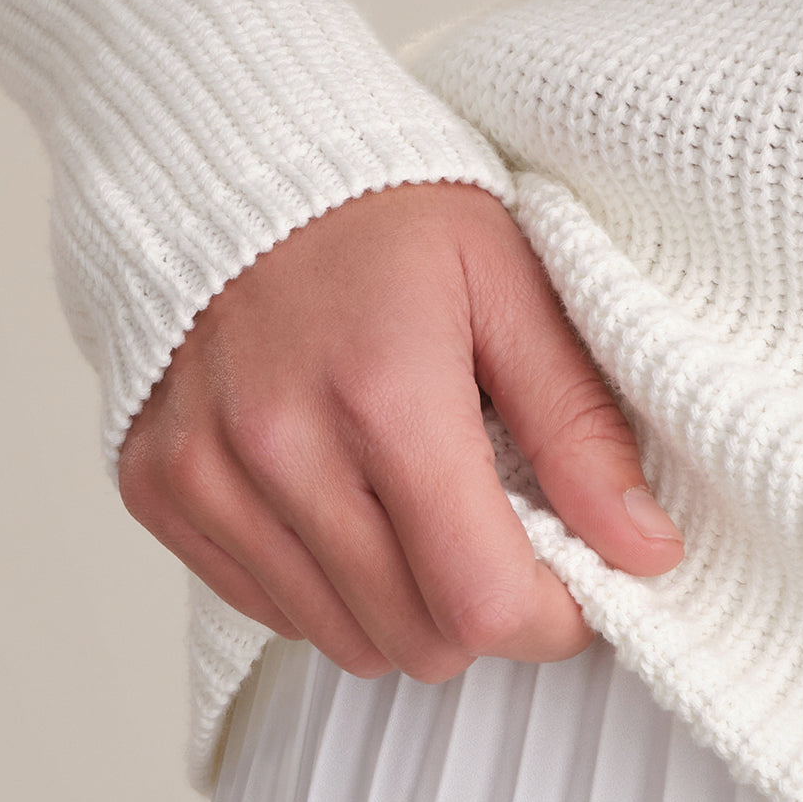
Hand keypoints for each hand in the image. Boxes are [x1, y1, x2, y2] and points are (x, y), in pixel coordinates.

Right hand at [117, 180, 683, 682]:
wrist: (240, 161)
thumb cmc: (389, 214)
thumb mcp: (514, 286)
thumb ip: (579, 427)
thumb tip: (644, 550)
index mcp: (383, 393)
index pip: (477, 601)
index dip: (550, 621)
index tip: (576, 585)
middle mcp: (276, 446)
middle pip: (412, 639)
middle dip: (481, 613)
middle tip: (502, 538)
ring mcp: (203, 472)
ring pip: (339, 639)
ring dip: (403, 606)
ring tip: (420, 511)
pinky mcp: (158, 485)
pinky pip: (264, 606)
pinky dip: (324, 586)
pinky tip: (346, 504)